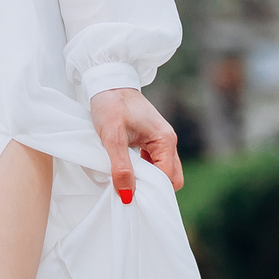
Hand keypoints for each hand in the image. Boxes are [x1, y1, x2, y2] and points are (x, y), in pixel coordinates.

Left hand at [90, 88, 182, 203]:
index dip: (152, 190)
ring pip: (163, 170)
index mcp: (165, 140)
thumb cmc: (110, 104)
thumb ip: (121, 166)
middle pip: (171, 177)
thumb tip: (127, 196)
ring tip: (127, 180)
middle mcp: (168, 141)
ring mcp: (161, 140)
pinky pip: (154, 162)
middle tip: (130, 190)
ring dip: (147, 178)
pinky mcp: (151, 139)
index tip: (132, 197)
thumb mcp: (112, 137)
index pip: (168, 178)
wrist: (107, 81)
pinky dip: (143, 170)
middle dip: (153, 187)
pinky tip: (127, 169)